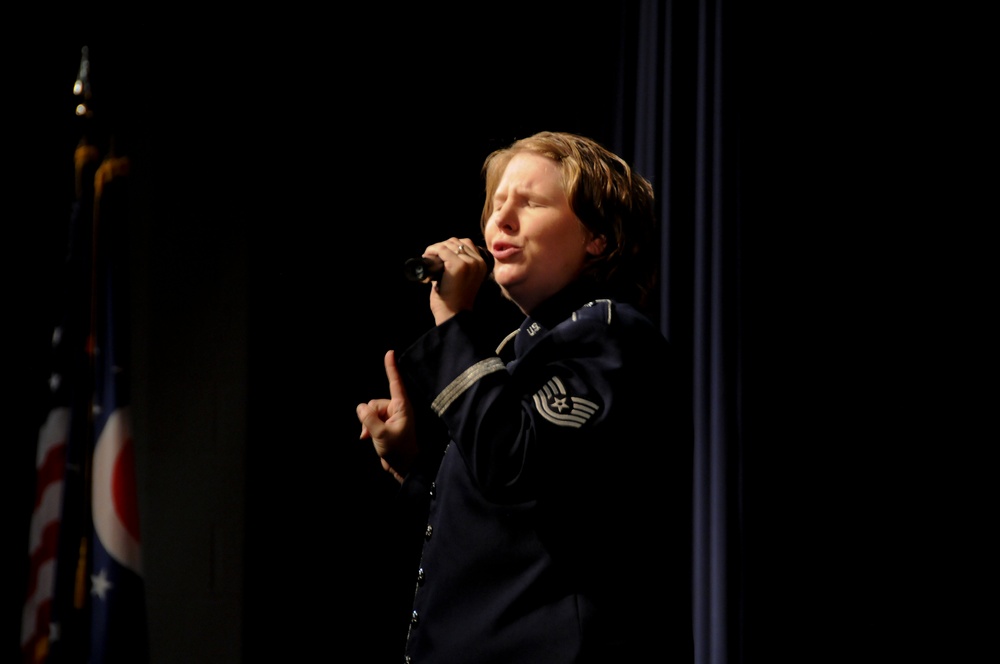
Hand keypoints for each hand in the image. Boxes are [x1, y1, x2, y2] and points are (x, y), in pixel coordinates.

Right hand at [356, 350, 416, 483]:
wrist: (404, 467)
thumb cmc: (399, 450)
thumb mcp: (381, 434)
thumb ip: (369, 419)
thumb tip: (360, 407)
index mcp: (402, 407)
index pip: (395, 383)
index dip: (391, 368)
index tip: (390, 352)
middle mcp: (397, 409)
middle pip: (375, 403)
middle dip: (368, 416)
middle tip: (372, 433)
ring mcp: (391, 416)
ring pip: (370, 412)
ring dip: (367, 424)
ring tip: (372, 437)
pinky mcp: (385, 424)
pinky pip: (370, 419)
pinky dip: (367, 428)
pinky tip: (369, 438)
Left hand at [424, 237, 489, 324]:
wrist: (454, 315)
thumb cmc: (455, 300)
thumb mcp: (463, 279)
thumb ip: (458, 264)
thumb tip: (442, 252)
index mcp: (482, 265)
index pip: (466, 243)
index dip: (450, 246)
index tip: (439, 254)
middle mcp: (478, 262)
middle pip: (457, 242)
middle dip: (442, 246)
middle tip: (431, 256)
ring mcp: (469, 263)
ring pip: (448, 244)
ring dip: (435, 248)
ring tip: (428, 256)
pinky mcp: (458, 266)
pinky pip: (442, 250)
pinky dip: (432, 251)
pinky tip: (427, 257)